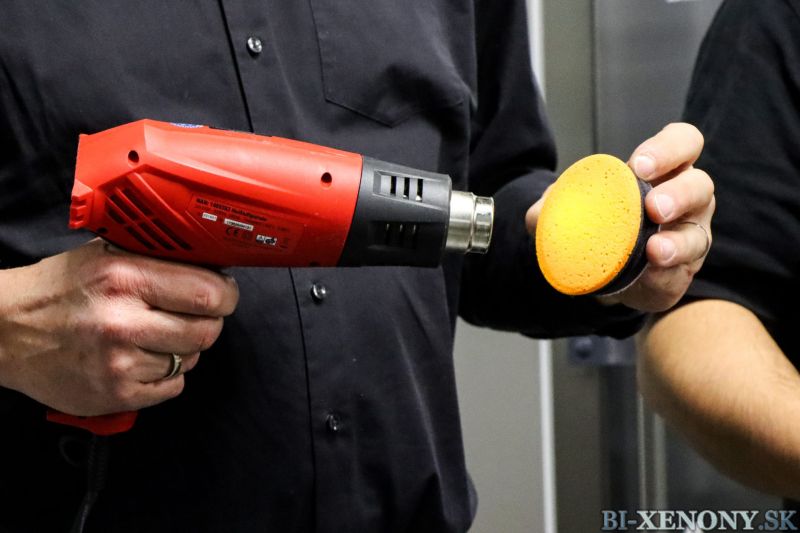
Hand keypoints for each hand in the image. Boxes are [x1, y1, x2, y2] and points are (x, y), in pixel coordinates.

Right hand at [0, 239, 238, 415]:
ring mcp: (118, 364)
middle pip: (206, 330)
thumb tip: (212, 262)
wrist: (5, 332)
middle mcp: (122, 322)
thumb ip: (155, 257)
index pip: (207, 292)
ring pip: (190, 360)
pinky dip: (168, 375)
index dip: (226, 294)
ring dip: (184, 348)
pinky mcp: (114, 395)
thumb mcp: (104, 256)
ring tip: (159, 335)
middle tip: (196, 315)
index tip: (224, 293)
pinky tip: (145, 358)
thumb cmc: (60, 289)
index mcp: (123, 278)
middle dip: (209, 322)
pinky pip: (172, 388)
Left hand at [527, 122, 714, 311]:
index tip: (639, 166)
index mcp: (663, 170)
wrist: (598, 270)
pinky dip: (666, 274)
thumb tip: (541, 211)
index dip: (668, 149)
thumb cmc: (597, 223)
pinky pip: (682, 272)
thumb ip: (552, 206)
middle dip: (679, 194)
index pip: (682, 142)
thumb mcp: (570, 209)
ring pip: (698, 234)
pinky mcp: (683, 271)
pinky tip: (651, 273)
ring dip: (678, 242)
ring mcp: (690, 235)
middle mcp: (686, 198)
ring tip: (655, 250)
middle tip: (653, 207)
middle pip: (699, 185)